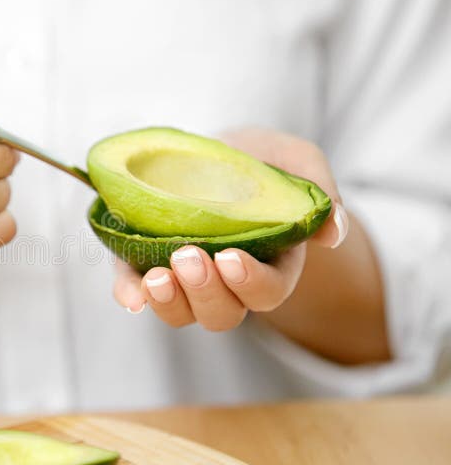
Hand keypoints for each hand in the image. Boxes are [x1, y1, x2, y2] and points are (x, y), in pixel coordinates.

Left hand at [113, 128, 347, 329]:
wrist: (209, 151)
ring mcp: (184, 279)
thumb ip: (317, 189)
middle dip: (205, 293)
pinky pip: (136, 291)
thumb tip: (334, 231)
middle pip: (222, 313)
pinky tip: (129, 297)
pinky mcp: (144, 264)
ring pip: (180, 312)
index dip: (249, 283)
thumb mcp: (292, 158)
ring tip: (157, 277)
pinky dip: (131, 296)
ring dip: (169, 303)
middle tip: (188, 257)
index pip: (266, 292)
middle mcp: (226, 282)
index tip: (230, 258)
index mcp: (270, 263)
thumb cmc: (256, 159)